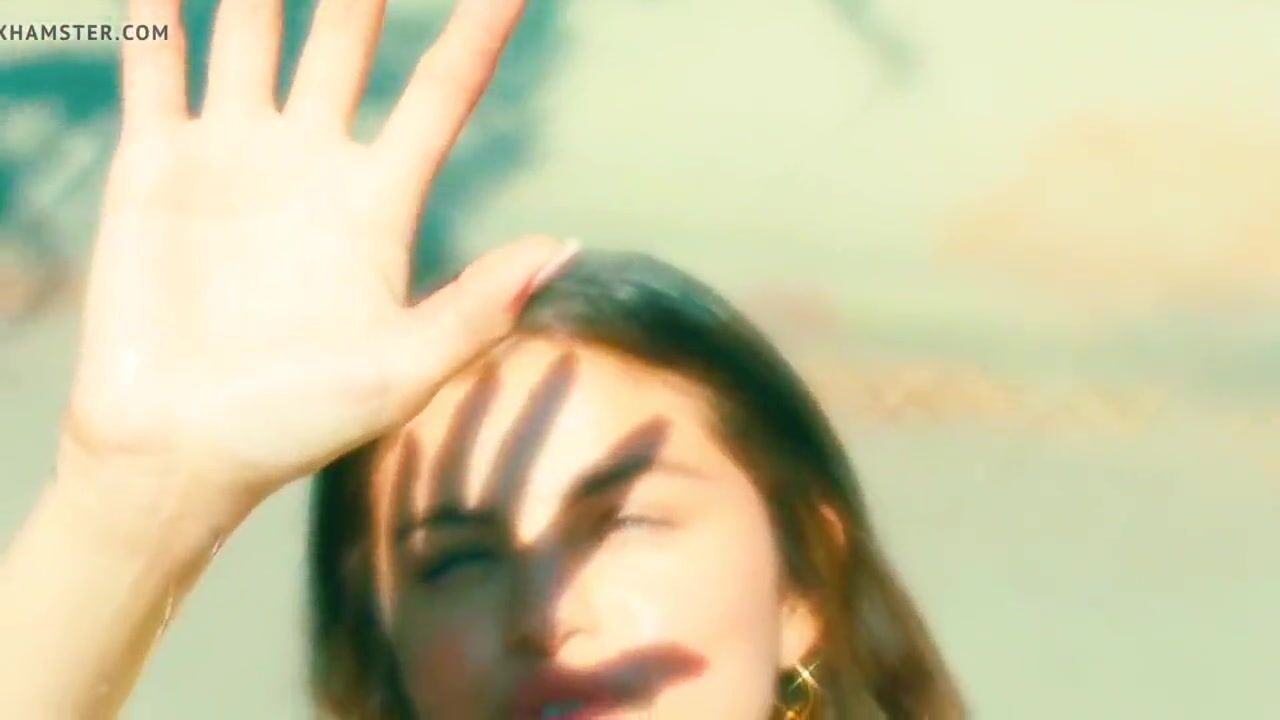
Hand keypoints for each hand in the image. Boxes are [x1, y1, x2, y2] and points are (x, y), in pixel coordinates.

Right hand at [62, 0, 570, 511]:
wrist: (183, 453)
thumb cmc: (300, 424)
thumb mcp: (403, 371)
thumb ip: (478, 307)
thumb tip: (567, 246)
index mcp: (378, 202)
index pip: (442, 90)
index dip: (478, 29)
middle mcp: (313, 163)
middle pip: (348, 39)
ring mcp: (235, 157)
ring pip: (254, 34)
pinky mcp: (157, 166)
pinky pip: (156, 69)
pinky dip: (158, 17)